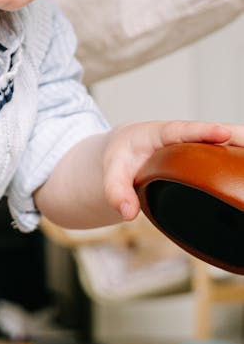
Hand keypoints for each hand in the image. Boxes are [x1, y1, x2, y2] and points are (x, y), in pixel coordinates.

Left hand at [104, 120, 243, 220]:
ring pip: (223, 143)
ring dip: (240, 146)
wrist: (124, 151)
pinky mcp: (201, 155)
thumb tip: (127, 213)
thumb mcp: (112, 172)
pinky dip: (237, 158)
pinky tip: (243, 172)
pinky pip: (223, 154)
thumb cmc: (120, 158)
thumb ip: (115, 191)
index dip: (204, 131)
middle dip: (234, 134)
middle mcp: (182, 135)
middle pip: (213, 132)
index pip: (183, 130)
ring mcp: (194, 145)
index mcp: (159, 133)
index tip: (222, 133)